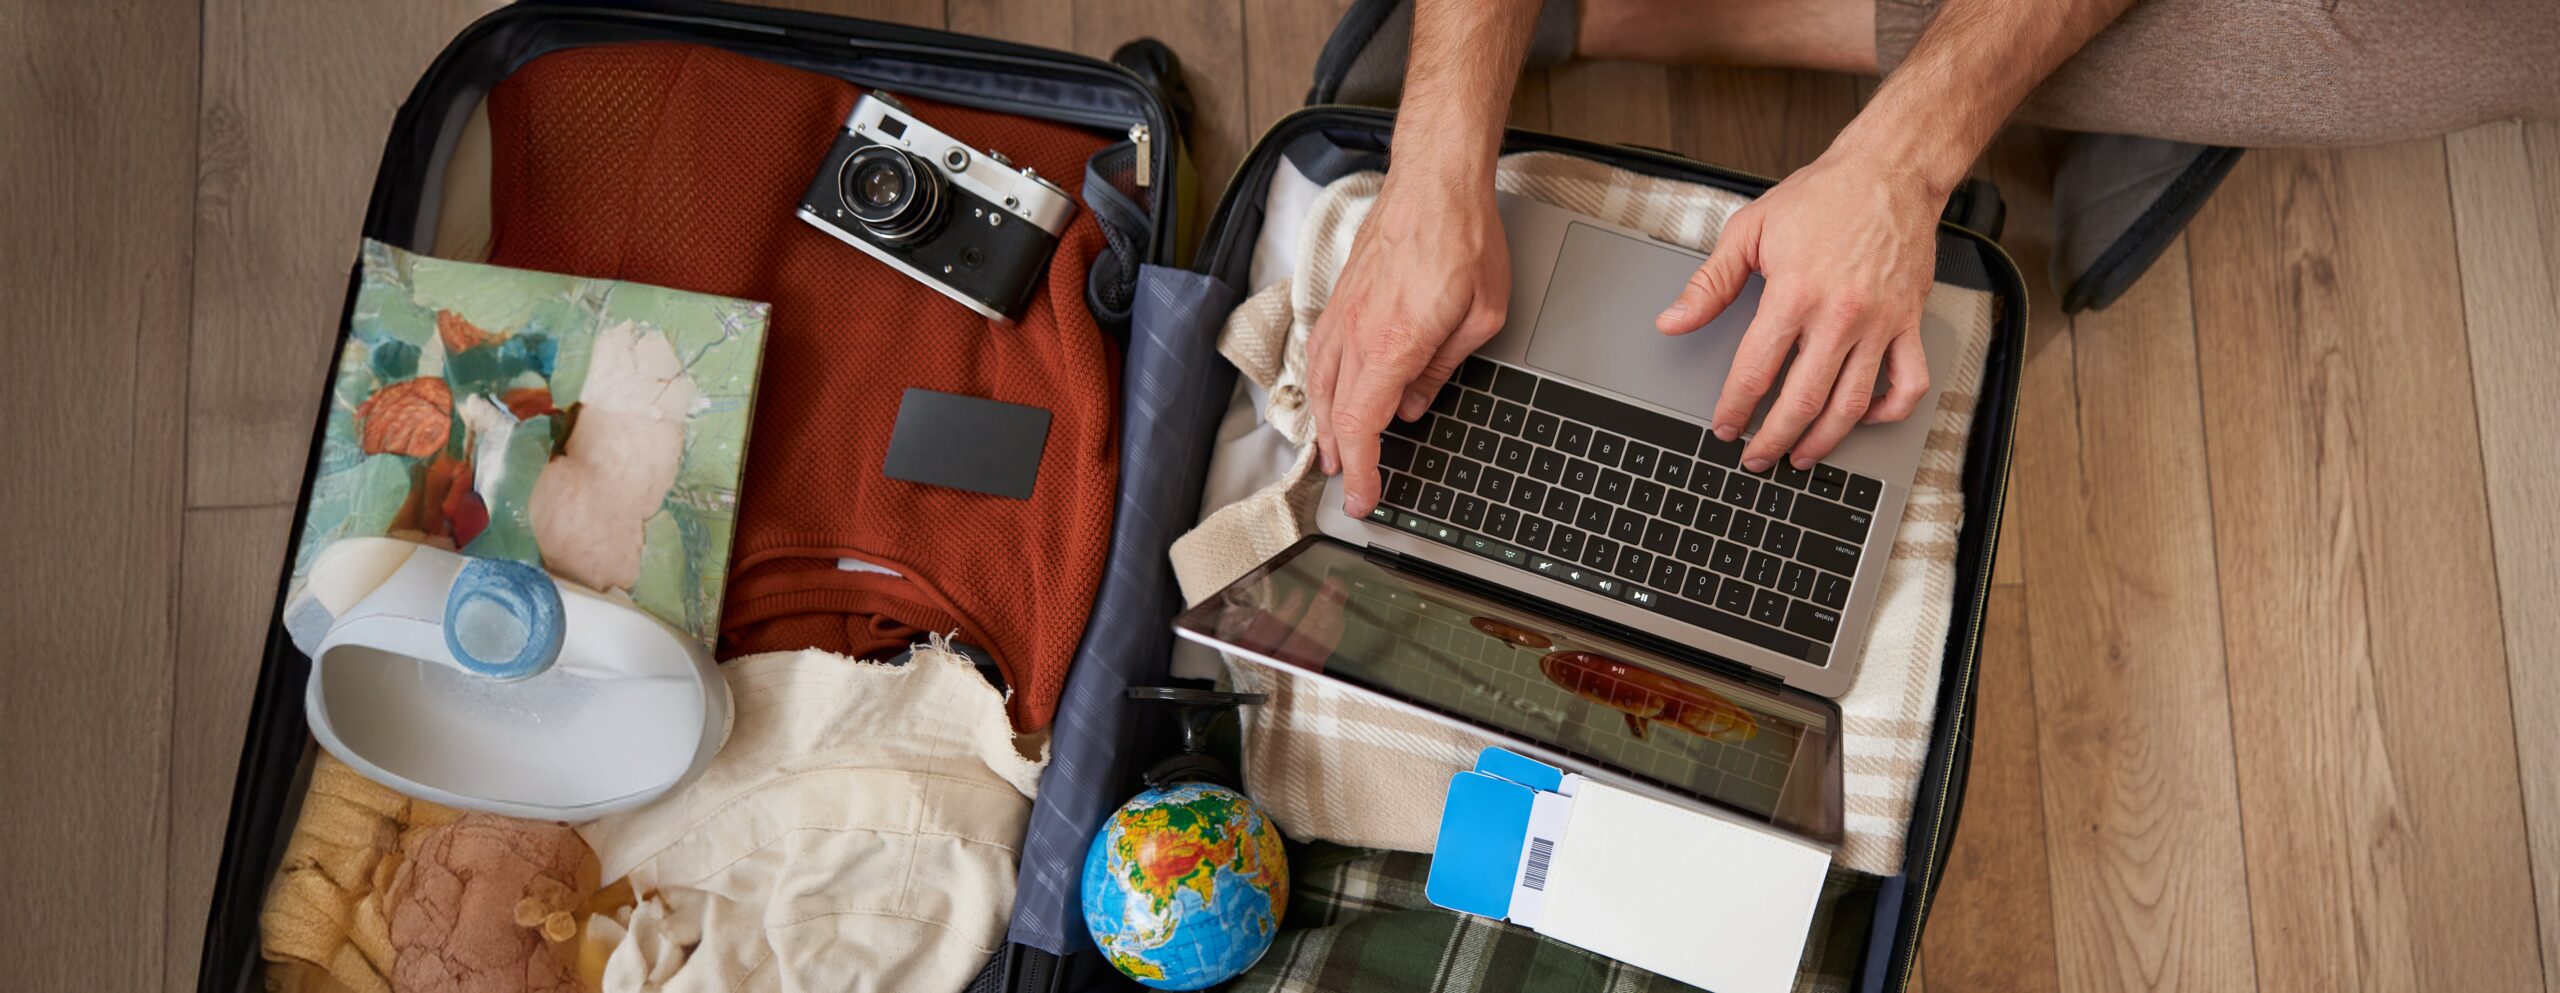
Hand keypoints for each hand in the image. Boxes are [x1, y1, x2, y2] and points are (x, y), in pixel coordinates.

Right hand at [1309, 166, 1510, 516]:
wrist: (1435, 181)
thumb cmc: (1463, 239)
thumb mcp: (1481, 318)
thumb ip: (1442, 369)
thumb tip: (1415, 403)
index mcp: (1392, 346)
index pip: (1363, 426)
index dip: (1362, 471)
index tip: (1364, 498)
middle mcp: (1356, 333)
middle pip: (1335, 412)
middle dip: (1341, 457)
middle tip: (1350, 484)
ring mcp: (1342, 312)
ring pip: (1318, 383)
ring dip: (1324, 424)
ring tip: (1334, 449)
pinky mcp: (1341, 295)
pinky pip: (1319, 352)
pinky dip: (1319, 384)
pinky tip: (1327, 392)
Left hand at [1655, 148, 1939, 470]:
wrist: (1890, 171)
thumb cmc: (1822, 196)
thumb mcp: (1750, 230)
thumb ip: (1710, 283)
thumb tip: (1672, 321)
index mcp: (1794, 294)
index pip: (1755, 372)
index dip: (1735, 409)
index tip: (1724, 428)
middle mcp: (1840, 315)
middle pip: (1802, 401)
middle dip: (1773, 439)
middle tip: (1756, 457)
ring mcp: (1880, 323)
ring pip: (1852, 404)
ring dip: (1823, 440)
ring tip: (1801, 455)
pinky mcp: (1910, 321)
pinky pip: (1909, 382)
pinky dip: (1889, 411)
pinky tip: (1864, 418)